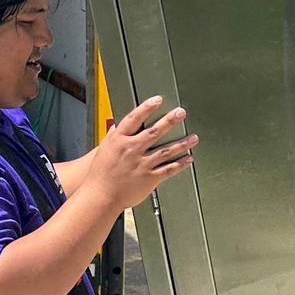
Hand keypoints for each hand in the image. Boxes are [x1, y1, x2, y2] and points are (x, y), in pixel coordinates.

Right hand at [92, 94, 196, 212]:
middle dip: (170, 120)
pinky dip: (181, 163)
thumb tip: (117, 125)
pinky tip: (189, 158)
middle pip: (154, 131)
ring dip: (182, 143)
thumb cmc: (100, 174)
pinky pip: (168, 169)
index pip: (134, 119)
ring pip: (166, 150)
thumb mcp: (104, 149)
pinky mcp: (149, 178)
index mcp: (119, 140)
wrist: (100, 195)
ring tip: (193, 137)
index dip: (147, 108)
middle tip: (181, 112)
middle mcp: (131, 150)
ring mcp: (142, 164)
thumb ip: (113, 136)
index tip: (157, 100)